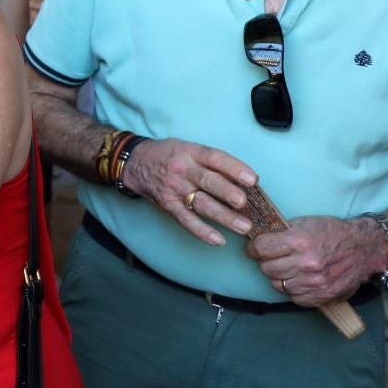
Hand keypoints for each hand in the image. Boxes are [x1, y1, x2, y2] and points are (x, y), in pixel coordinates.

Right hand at [120, 136, 258, 246]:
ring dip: (223, 216)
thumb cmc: (170, 155)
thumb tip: (247, 180)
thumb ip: (213, 161)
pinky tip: (218, 240)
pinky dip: (202, 231)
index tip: (252, 179)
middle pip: (207, 181)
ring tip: (244, 227)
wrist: (135, 163)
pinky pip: (186, 220)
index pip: (214, 158)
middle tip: (244, 203)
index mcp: (190, 152)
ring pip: (201, 204)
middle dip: (226, 193)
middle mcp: (182, 170)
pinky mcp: (168, 205)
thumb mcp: (188, 148)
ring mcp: (174, 188)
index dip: (234, 168)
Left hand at [248, 215, 385, 305]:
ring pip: (277, 285)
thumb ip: (280, 232)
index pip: (260, 249)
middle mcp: (307, 264)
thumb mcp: (305, 222)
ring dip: (278, 277)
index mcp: (300, 241)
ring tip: (287, 268)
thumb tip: (256, 238)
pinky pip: (294, 297)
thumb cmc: (333, 232)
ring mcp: (315, 282)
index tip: (253, 248)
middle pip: (266, 268)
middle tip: (272, 258)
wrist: (364, 249)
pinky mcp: (322, 296)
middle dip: (266, 262)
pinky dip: (293, 290)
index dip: (252, 248)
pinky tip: (299, 279)